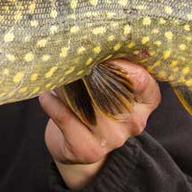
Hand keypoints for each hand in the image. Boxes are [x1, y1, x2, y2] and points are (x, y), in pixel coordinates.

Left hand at [38, 60, 160, 188]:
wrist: (77, 146)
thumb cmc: (94, 105)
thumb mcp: (111, 87)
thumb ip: (111, 67)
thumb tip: (87, 42)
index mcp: (145, 103)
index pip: (144, 80)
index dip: (123, 63)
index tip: (101, 50)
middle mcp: (134, 122)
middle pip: (112, 89)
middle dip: (88, 70)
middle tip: (71, 58)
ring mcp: (112, 138)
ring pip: (86, 103)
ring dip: (66, 86)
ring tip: (56, 77)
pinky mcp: (88, 149)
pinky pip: (66, 119)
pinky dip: (52, 103)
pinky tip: (46, 96)